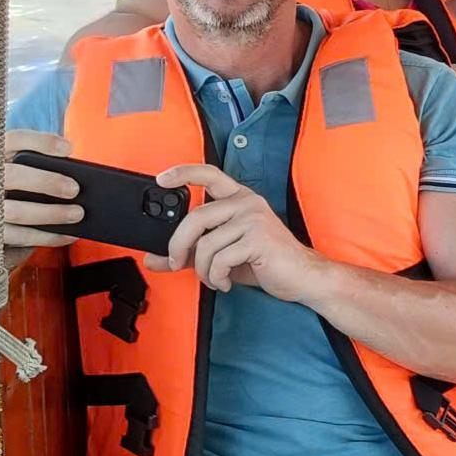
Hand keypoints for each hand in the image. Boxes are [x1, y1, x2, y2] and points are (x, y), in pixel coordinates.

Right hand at [2, 130, 82, 249]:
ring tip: (77, 213)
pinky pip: (17, 236)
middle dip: (46, 182)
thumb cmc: (5, 187)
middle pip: (13, 176)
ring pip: (15, 211)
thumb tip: (79, 176)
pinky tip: (68, 234)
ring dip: (50, 214)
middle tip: (75, 189)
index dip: (40, 142)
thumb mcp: (13, 168)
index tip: (68, 148)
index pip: (13, 140)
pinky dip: (46, 236)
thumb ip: (38, 165)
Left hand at [145, 165, 322, 300]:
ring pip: (206, 244)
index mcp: (240, 199)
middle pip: (196, 217)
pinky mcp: (258, 239)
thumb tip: (154, 260)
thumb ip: (190, 254)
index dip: (184, 173)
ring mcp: (254, 219)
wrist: (302, 277)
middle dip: (178, 246)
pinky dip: (216, 277)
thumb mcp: (222, 255)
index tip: (162, 179)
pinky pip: (220, 260)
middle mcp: (247, 203)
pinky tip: (226, 282)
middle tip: (176, 263)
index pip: (210, 174)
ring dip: (203, 270)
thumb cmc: (266, 262)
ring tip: (214, 278)